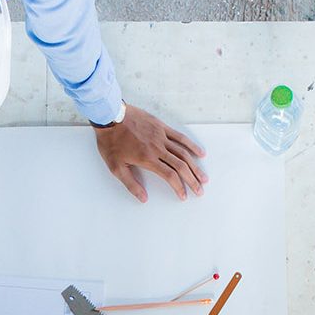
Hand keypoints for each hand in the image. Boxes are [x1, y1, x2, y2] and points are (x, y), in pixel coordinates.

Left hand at [93, 105, 207, 202]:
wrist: (110, 116)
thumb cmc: (111, 142)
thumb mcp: (116, 167)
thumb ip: (131, 184)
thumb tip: (143, 198)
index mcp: (147, 159)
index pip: (169, 176)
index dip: (179, 187)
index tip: (184, 196)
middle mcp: (157, 148)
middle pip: (180, 166)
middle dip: (192, 180)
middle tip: (200, 190)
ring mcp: (161, 136)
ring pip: (183, 153)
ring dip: (195, 166)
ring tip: (203, 177)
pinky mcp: (161, 127)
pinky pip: (180, 137)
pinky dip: (191, 146)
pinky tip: (200, 153)